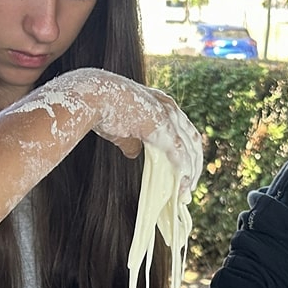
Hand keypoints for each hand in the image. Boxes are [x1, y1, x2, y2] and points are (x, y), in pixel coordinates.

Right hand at [21, 68, 202, 194]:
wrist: (92, 94)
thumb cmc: (101, 107)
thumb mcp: (121, 126)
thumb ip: (131, 140)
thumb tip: (134, 153)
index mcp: (161, 103)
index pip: (183, 130)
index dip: (187, 151)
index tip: (185, 170)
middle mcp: (169, 107)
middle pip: (192, 140)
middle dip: (194, 164)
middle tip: (189, 186)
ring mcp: (167, 115)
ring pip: (189, 149)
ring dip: (191, 173)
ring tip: (186, 193)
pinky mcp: (162, 127)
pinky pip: (179, 154)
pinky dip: (183, 172)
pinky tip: (182, 187)